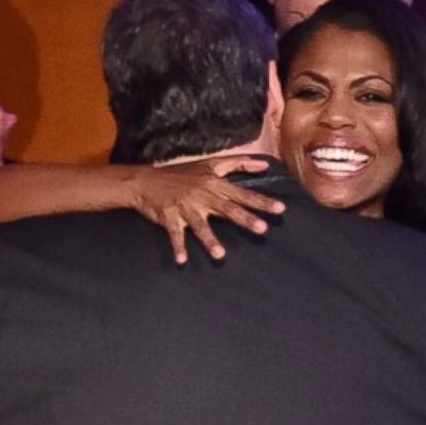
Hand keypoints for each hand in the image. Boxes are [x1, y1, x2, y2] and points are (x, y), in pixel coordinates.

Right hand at [129, 157, 285, 263]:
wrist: (145, 180)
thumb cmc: (180, 173)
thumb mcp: (209, 164)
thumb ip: (238, 164)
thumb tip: (265, 165)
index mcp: (213, 183)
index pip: (241, 193)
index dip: (260, 201)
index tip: (279, 209)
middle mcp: (201, 195)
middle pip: (226, 209)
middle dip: (244, 218)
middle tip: (261, 229)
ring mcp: (184, 206)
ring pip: (200, 224)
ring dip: (209, 239)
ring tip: (220, 255)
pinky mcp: (168, 216)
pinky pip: (174, 234)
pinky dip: (178, 247)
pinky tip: (182, 260)